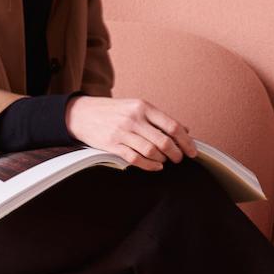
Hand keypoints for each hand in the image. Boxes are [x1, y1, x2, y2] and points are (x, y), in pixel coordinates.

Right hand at [66, 93, 197, 169]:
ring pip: (152, 152)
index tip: (192, 151)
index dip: (186, 142)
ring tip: (164, 161)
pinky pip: (136, 159)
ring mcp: (122, 132)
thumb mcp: (135, 107)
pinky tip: (155, 166)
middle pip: (164, 141)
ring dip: (163, 160)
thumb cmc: (112, 111)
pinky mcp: (112, 144)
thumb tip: (185, 130)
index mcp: (142, 106)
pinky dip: (150, 166)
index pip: (172, 126)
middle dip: (176, 154)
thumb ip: (159, 118)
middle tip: (178, 159)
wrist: (80, 114)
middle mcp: (133, 118)